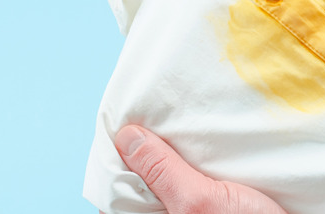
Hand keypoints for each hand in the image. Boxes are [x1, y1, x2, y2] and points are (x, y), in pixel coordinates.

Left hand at [101, 125, 286, 213]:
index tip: (130, 123)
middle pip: (141, 183)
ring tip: (183, 130)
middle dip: (149, 153)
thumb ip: (162, 171)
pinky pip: (189, 186)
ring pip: (167, 183)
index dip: (120, 154)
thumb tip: (126, 136)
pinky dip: (193, 167)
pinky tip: (204, 151)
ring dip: (174, 158)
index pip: (115, 187)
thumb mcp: (198, 199)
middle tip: (159, 120)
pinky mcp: (208, 210)